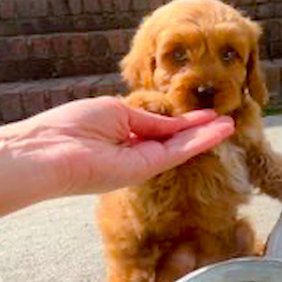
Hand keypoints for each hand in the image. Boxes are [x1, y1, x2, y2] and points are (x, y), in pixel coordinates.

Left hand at [3, 97, 234, 195]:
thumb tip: (173, 122)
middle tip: (224, 120)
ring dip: (207, 135)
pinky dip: (200, 141)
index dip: (180, 120)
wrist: (50, 151)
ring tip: (231, 125)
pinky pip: (178, 152)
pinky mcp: (145, 169)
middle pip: (173, 139)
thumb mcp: (115, 112)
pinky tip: (219, 131)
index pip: (157, 127)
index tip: (201, 112)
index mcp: (121, 133)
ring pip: (181, 147)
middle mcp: (133, 151)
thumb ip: (147, 119)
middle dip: (199, 129)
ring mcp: (140, 162)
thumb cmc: (71, 125)